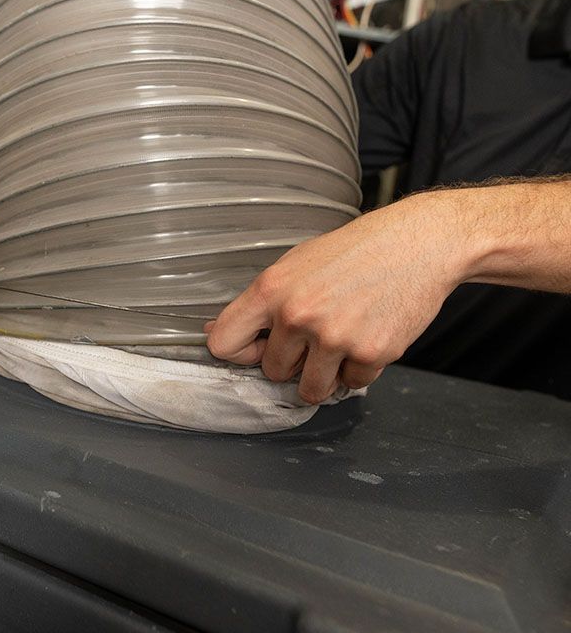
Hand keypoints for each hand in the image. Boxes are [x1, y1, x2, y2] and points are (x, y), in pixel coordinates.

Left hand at [205, 193, 468, 402]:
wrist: (418, 243)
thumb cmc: (354, 253)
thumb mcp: (295, 265)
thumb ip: (258, 303)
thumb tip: (214, 332)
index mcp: (270, 290)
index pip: (223, 345)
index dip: (241, 353)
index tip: (259, 347)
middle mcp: (297, 315)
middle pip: (273, 373)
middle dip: (294, 361)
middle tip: (319, 332)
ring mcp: (334, 337)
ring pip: (309, 389)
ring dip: (324, 375)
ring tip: (341, 340)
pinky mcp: (370, 353)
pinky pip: (352, 384)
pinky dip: (360, 368)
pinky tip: (369, 334)